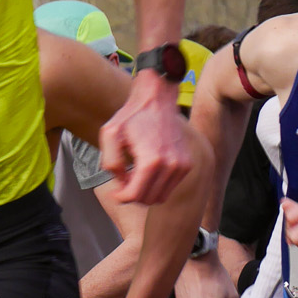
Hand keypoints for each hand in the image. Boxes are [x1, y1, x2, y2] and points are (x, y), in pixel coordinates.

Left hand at [98, 70, 193, 205]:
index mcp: (151, 161)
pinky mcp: (187, 164)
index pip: (134, 196)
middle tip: (124, 181)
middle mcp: (170, 165)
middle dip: (132, 195)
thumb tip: (121, 184)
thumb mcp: (110, 135)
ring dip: (145, 192)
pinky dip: (157, 186)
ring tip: (135, 176)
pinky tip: (147, 172)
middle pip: (148, 199)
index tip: (116, 191)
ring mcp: (182, 166)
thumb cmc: (131, 115)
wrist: (157, 98)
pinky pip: (170, 188)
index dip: (121, 197)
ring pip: (160, 197)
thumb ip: (110, 162)